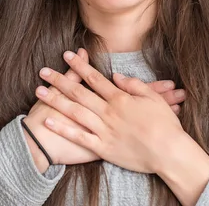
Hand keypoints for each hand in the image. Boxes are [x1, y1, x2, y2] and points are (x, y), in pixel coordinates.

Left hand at [34, 50, 186, 173]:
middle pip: (79, 92)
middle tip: (43, 71)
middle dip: (59, 80)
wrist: (169, 152)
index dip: (80, 65)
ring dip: (56, 100)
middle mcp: (108, 111)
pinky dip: (63, 128)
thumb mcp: (153, 98)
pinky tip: (49, 120)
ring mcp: (104, 130)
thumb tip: (117, 76)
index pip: (95, 78)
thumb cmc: (164, 124)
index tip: (67, 55)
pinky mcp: (102, 147)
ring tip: (39, 91)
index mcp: (120, 98)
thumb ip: (134, 85)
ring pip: (74, 112)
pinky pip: (79, 136)